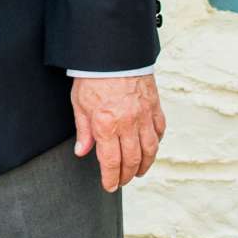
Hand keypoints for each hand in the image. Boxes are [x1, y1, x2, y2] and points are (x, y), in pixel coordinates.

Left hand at [71, 74, 165, 191]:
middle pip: (131, 159)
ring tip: (137, 172)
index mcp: (106, 124)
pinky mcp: (154, 107)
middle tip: (121, 181)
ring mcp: (144, 116)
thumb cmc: (92, 75)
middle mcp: (127, 123)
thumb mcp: (79, 103)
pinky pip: (159, 131)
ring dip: (144, 164)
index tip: (109, 186)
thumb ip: (83, 130)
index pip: (110, 161)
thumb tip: (82, 152)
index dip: (111, 178)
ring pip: (149, 150)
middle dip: (126, 175)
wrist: (112, 52)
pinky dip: (156, 143)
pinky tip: (150, 149)